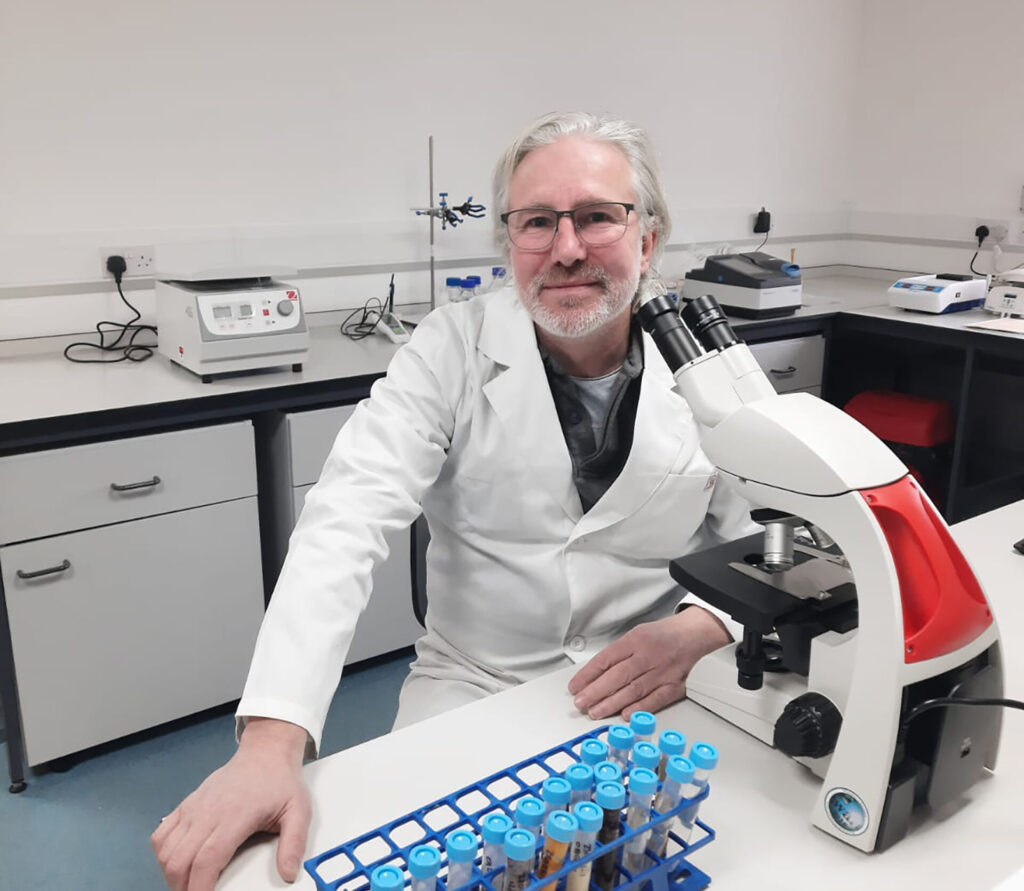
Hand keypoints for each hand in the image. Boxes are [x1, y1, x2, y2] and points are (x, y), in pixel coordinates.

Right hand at [151, 717, 310, 890]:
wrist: (265, 752)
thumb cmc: (280, 781)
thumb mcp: (299, 810)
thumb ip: (294, 843)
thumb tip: (288, 874)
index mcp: (235, 816)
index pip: (207, 859)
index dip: (200, 887)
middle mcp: (208, 812)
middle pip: (179, 860)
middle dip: (183, 887)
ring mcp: (193, 807)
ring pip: (165, 850)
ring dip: (172, 874)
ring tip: (189, 884)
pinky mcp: (186, 804)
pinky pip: (161, 834)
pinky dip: (163, 854)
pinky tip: (177, 862)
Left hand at [568, 607, 730, 719]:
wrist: (698, 634)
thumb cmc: (666, 635)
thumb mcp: (638, 633)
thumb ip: (620, 653)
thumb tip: (597, 673)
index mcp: (636, 640)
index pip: (606, 659)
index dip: (588, 675)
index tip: (575, 686)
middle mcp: (648, 656)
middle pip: (617, 676)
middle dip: (595, 692)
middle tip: (580, 703)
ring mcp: (662, 671)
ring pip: (633, 690)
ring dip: (611, 704)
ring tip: (595, 712)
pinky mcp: (675, 685)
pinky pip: (655, 699)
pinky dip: (640, 709)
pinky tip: (625, 716)